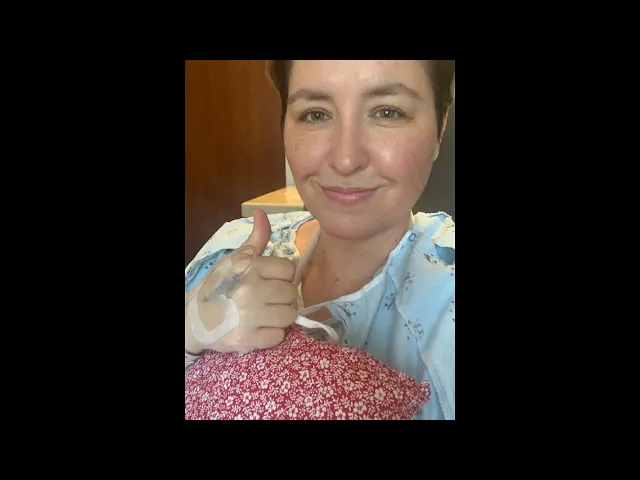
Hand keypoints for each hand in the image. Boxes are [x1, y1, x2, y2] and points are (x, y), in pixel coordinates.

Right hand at [191, 209, 297, 353]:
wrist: (194, 319)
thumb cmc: (219, 286)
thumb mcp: (235, 259)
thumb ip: (256, 238)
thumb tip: (262, 212)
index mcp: (249, 268)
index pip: (288, 270)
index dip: (281, 277)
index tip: (269, 281)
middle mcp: (250, 290)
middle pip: (291, 294)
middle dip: (282, 298)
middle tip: (267, 300)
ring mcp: (249, 316)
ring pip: (289, 315)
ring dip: (280, 317)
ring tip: (265, 314)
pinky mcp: (248, 340)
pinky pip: (278, 337)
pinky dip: (272, 335)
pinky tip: (259, 328)